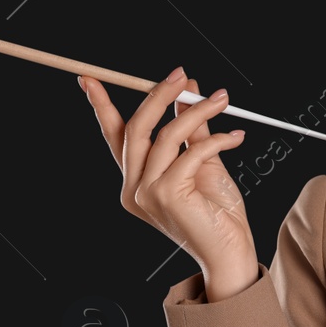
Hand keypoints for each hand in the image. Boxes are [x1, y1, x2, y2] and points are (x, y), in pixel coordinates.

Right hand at [81, 66, 257, 288]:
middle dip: (158, 95)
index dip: (101, 106)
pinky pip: (191, 152)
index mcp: (135, 182)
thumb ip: (192, 129)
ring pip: (167, 134)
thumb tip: (187, 90)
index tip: (90, 79)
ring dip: (198, 110)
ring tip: (222, 99)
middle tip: (181, 75)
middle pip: (136, 128)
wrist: (231, 252)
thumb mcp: (203, 162)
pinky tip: (235, 136)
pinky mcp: (166, 195)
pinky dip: (217, 138)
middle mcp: (133, 189)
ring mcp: (146, 193)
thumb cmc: (217, 214)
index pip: (115, 136)